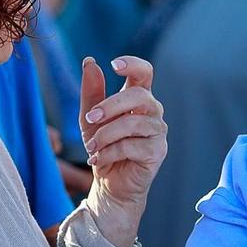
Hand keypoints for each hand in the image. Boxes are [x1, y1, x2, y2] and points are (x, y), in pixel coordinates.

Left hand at [79, 56, 166, 244]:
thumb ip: (91, 91)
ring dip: (105, 135)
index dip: (133, 65)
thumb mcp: (89, 118)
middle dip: (110, 106)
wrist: (109, 184)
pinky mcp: (157, 152)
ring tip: (91, 147)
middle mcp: (152, 111)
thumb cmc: (103, 147)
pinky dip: (109, 152)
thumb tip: (90, 62)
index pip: (145, 73)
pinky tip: (98, 160)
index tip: (113, 64)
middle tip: (90, 119)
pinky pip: (131, 146)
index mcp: (138, 98)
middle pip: (139, 95)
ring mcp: (157, 132)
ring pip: (133, 123)